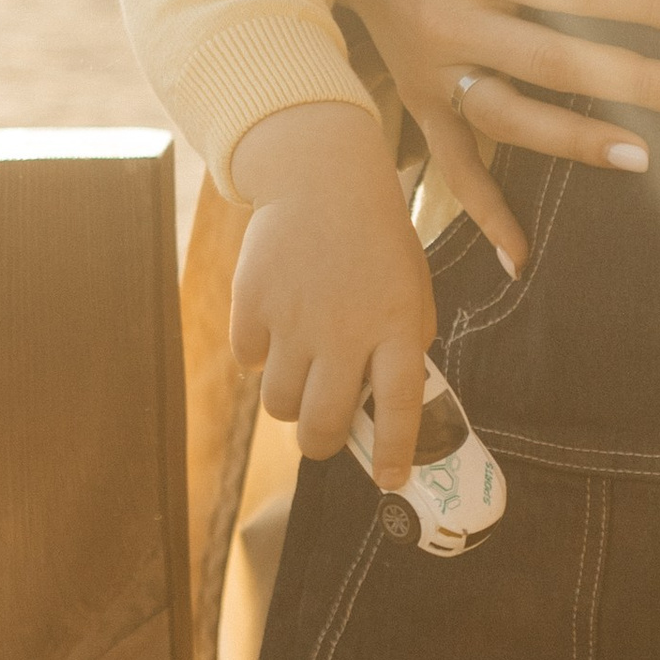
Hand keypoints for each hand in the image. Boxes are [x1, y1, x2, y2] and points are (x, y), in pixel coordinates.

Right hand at [228, 103, 435, 473]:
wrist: (321, 178)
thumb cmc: (375, 240)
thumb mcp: (410, 287)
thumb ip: (405, 344)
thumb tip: (386, 408)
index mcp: (396, 326)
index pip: (400, 409)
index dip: (396, 453)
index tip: (393, 481)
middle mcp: (345, 331)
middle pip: (324, 426)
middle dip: (323, 443)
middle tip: (325, 433)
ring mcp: (294, 321)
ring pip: (281, 406)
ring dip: (291, 401)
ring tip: (302, 369)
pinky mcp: (252, 305)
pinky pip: (250, 362)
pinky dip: (261, 356)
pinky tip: (277, 324)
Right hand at [348, 0, 659, 266]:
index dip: (644, 1)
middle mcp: (453, 22)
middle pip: (555, 58)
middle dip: (634, 80)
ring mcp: (434, 73)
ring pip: (509, 118)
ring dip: (575, 141)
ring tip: (643, 156)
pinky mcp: (420, 105)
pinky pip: (452, 166)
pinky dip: (483, 213)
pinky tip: (522, 257)